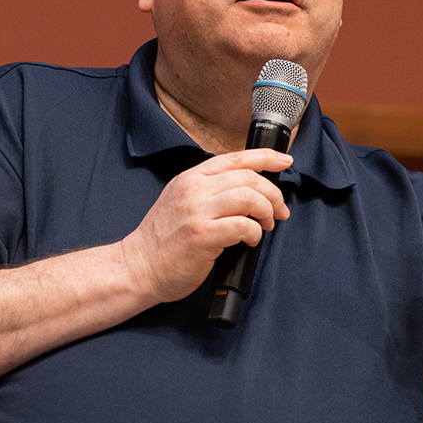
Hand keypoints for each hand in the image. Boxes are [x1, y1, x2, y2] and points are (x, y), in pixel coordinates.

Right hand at [119, 149, 292, 303]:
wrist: (138, 266)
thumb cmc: (162, 240)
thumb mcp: (180, 200)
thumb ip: (208, 190)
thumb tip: (249, 189)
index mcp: (190, 178)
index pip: (235, 157)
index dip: (266, 157)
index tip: (284, 162)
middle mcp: (193, 190)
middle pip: (248, 177)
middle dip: (273, 193)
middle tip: (279, 210)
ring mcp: (197, 212)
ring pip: (249, 197)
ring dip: (266, 212)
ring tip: (266, 225)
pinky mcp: (203, 236)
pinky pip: (243, 226)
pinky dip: (255, 233)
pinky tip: (250, 240)